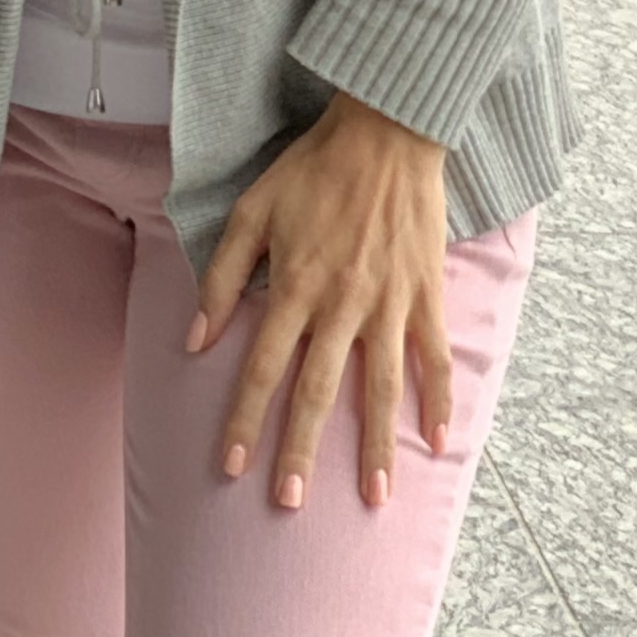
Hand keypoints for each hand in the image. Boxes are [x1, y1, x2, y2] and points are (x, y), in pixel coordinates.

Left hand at [189, 92, 450, 511]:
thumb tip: (196, 340)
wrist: (385, 133)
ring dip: (374, 446)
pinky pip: (435, 358)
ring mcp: (389, 304)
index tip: (232, 468)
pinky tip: (438, 443)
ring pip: (379, 389)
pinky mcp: (427, 296)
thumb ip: (221, 279)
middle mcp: (341, 305)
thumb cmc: (311, 171)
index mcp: (293, 287)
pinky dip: (439, 401)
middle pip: (316, 391)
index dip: (245, 420)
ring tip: (372, 497)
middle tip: (290, 503)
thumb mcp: (250, 214)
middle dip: (300, 450)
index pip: (262, 369)